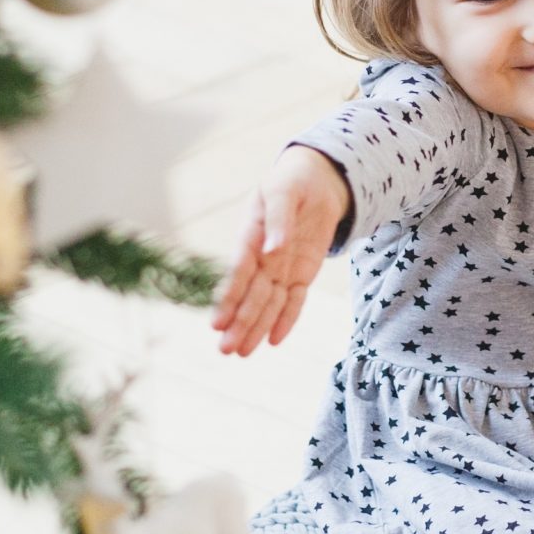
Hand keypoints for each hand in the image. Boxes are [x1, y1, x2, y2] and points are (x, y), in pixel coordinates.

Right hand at [210, 145, 348, 355]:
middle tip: (225, 350)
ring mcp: (281, 268)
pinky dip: (286, 319)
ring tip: (241, 353)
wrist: (315, 180)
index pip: (240, 271)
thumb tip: (273, 249)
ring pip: (268, 303)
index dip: (229, 297)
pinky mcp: (301, 273)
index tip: (217, 323)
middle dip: (239, 323)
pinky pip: (294, 300)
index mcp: (250, 235)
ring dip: (255, 328)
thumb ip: (278, 219)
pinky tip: (274, 340)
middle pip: (250, 295)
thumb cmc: (290, 182)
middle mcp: (262, 257)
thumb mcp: (282, 191)